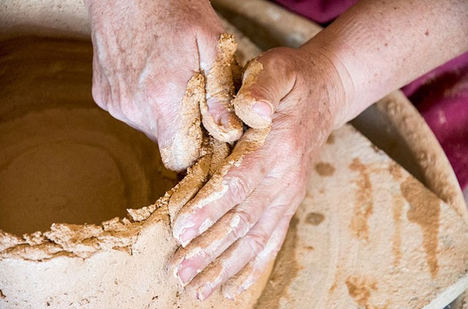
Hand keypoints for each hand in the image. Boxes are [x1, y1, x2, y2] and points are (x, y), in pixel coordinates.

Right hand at [86, 0, 242, 170]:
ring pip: (149, 128)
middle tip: (196, 99)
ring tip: (174, 83)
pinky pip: (132, 113)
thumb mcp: (212, 45)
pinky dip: (145, 104)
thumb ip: (220, 93)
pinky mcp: (104, 96)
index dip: (197, 151)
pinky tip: (152, 77)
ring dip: (165, 115)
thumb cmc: (175, 10)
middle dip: (185, 129)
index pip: (179, 156)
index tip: (209, 136)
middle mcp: (133, 107)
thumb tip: (229, 131)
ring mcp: (115, 102)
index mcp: (163, 99)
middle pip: (166, 143)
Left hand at [170, 46, 348, 299]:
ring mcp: (287, 195)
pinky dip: (253, 267)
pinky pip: (272, 240)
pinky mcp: (288, 202)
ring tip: (198, 289)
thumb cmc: (291, 82)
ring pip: (254, 238)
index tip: (183, 229)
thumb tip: (248, 111)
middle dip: (209, 248)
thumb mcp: (276, 71)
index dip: (210, 206)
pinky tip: (235, 288)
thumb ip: (261, 89)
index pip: (238, 182)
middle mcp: (283, 179)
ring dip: (225, 265)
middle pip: (242, 220)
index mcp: (275, 148)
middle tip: (180, 271)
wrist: (324, 93)